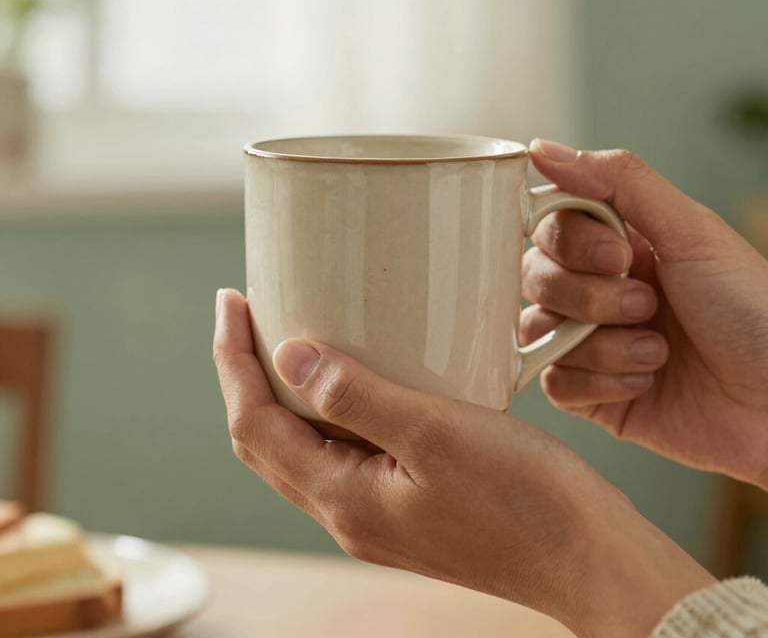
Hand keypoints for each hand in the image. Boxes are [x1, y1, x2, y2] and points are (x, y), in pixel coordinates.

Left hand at [213, 289, 713, 637]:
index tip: (232, 302)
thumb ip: (357, 397)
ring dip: (282, 394)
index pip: (253, 424)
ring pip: (300, 447)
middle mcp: (348, 514)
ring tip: (286, 339)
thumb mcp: (436, 433)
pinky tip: (353, 382)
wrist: (584, 557)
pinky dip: (327, 411)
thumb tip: (290, 357)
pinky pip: (341, 453)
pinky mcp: (405, 505)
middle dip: (245, 375)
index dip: (232, 362)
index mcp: (343, 498)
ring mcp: (376, 514)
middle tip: (248, 315)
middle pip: (266, 439)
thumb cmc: (523, 497)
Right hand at [523, 140, 767, 487]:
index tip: (621, 256)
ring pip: (538, 330)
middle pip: (535, 276)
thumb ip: (618, 180)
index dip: (572, 243)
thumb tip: (542, 149)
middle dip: (590, 297)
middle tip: (647, 306)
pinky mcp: (592, 393)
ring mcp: (591, 342)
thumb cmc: (753, 312)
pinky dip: (600, 384)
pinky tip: (646, 382)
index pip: (550, 225)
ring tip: (657, 352)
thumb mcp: (691, 231)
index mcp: (619, 243)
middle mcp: (598, 288)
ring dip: (601, 345)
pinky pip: (554, 383)